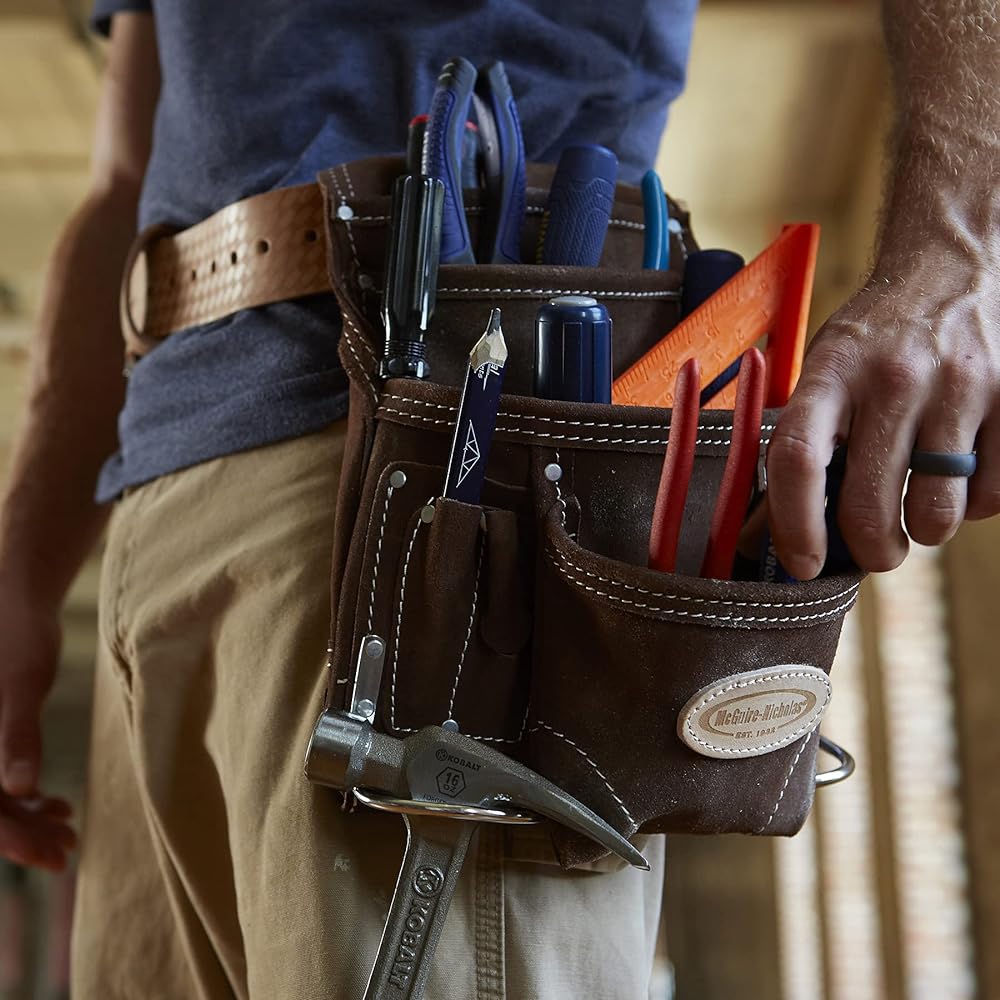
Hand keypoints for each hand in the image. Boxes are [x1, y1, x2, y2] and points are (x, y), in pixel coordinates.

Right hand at [0, 583, 75, 868]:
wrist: (16, 595)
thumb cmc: (18, 632)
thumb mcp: (23, 684)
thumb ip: (17, 735)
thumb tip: (20, 789)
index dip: (11, 838)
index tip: (52, 858)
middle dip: (21, 835)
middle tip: (68, 851)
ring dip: (24, 820)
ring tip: (69, 831)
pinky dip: (22, 798)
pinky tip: (56, 804)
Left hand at [766, 254, 999, 578]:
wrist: (953, 265)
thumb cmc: (875, 337)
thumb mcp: (826, 369)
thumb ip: (804, 443)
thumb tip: (769, 534)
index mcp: (833, 371)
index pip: (800, 459)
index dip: (794, 525)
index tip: (801, 565)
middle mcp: (893, 378)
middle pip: (868, 505)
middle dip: (869, 551)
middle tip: (873, 550)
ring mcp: (959, 388)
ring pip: (935, 515)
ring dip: (924, 529)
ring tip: (918, 499)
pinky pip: (992, 498)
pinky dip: (974, 506)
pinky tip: (961, 473)